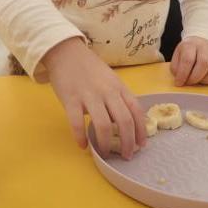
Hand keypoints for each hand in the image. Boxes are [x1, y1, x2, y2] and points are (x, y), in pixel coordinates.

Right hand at [42, 37, 146, 159]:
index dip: (141, 131)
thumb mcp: (110, 79)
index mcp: (119, 87)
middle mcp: (107, 91)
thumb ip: (118, 97)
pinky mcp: (71, 99)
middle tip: (126, 155)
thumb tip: (126, 122)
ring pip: (103, 125)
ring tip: (105, 153)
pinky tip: (83, 146)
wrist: (66, 51)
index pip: (136, 111)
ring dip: (106, 143)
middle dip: (128, 143)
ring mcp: (89, 95)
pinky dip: (81, 137)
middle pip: (124, 121)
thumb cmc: (89, 67)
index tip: (142, 145)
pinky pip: (77, 123)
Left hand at [170, 36, 207, 86]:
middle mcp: (206, 48)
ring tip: (199, 80)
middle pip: (204, 64)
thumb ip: (176, 68)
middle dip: (195, 78)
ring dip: (206, 81)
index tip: (179, 83)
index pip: (188, 59)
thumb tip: (179, 80)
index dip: (183, 74)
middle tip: (189, 82)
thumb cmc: (188, 52)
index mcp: (191, 45)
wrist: (202, 42)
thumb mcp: (178, 56)